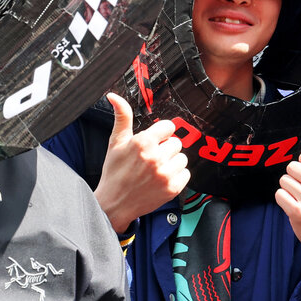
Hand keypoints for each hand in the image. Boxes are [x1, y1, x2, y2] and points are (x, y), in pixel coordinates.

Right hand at [93, 92, 188, 233]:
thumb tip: (114, 96)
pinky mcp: (172, 188)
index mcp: (142, 142)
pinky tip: (161, 180)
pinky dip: (176, 176)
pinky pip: (186, 174)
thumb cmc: (114, 172)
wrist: (114, 204)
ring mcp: (165, 174)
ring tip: (156, 170)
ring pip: (182, 158)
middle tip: (152, 159)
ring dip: (172, 162)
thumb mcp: (115, 142)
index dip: (161, 134)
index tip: (154, 141)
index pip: (169, 127)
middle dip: (166, 149)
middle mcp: (155, 157)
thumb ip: (122, 117)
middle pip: (176, 142)